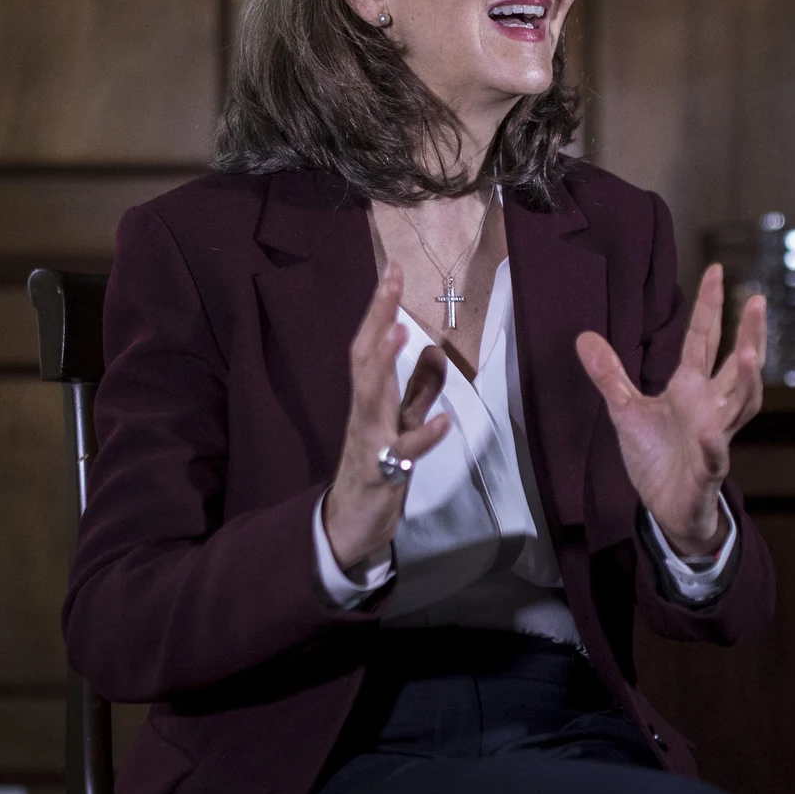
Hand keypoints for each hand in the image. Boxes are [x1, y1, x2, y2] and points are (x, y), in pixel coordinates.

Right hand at [323, 262, 449, 570]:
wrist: (351, 525)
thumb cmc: (377, 468)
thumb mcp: (403, 422)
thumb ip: (419, 390)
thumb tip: (435, 350)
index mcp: (371, 397)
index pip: (372, 342)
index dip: (381, 306)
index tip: (394, 268)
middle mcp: (365, 411)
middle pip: (366, 357)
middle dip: (378, 317)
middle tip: (390, 279)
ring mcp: (369, 440)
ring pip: (372, 397)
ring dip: (384, 363)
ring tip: (400, 329)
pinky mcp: (381, 473)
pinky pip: (402, 453)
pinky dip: (423, 436)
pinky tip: (443, 423)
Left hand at [575, 264, 766, 556]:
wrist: (668, 509)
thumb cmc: (657, 457)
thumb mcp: (625, 410)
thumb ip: (609, 374)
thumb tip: (583, 336)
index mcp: (691, 389)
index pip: (704, 340)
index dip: (711, 306)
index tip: (718, 270)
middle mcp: (711, 408)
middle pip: (737, 366)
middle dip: (750, 335)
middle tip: (758, 301)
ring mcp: (714, 439)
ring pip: (738, 407)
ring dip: (746, 383)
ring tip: (750, 355)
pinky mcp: (706, 472)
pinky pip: (714, 457)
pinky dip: (714, 447)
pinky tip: (712, 435)